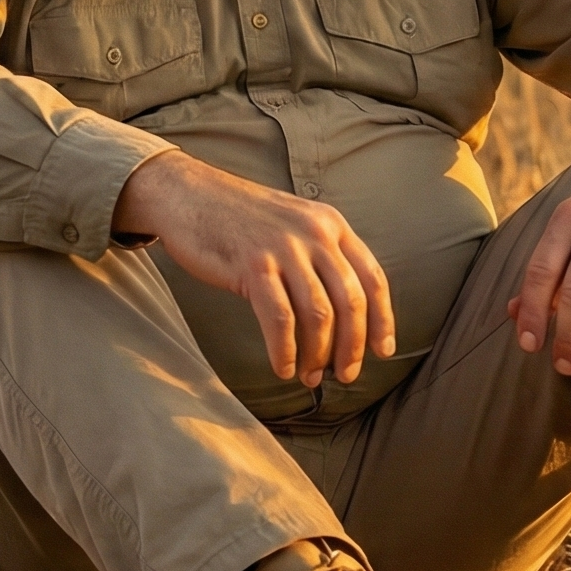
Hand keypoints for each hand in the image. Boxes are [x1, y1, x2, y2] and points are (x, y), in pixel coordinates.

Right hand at [112, 153, 394, 387]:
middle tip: (345, 376)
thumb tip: (342, 314)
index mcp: (331, 223)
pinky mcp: (253, 264)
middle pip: (350, 300)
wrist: (188, 193)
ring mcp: (284, 247)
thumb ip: (320, 255)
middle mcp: (314, 233)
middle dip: (352, 346)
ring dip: (318, 354)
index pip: (372, 277)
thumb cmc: (239, 218)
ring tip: (310, 377)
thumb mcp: (293, 223)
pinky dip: (285, 350)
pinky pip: (280, 319)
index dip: (382, 319)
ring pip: (318, 314)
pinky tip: (284, 367)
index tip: (382, 352)